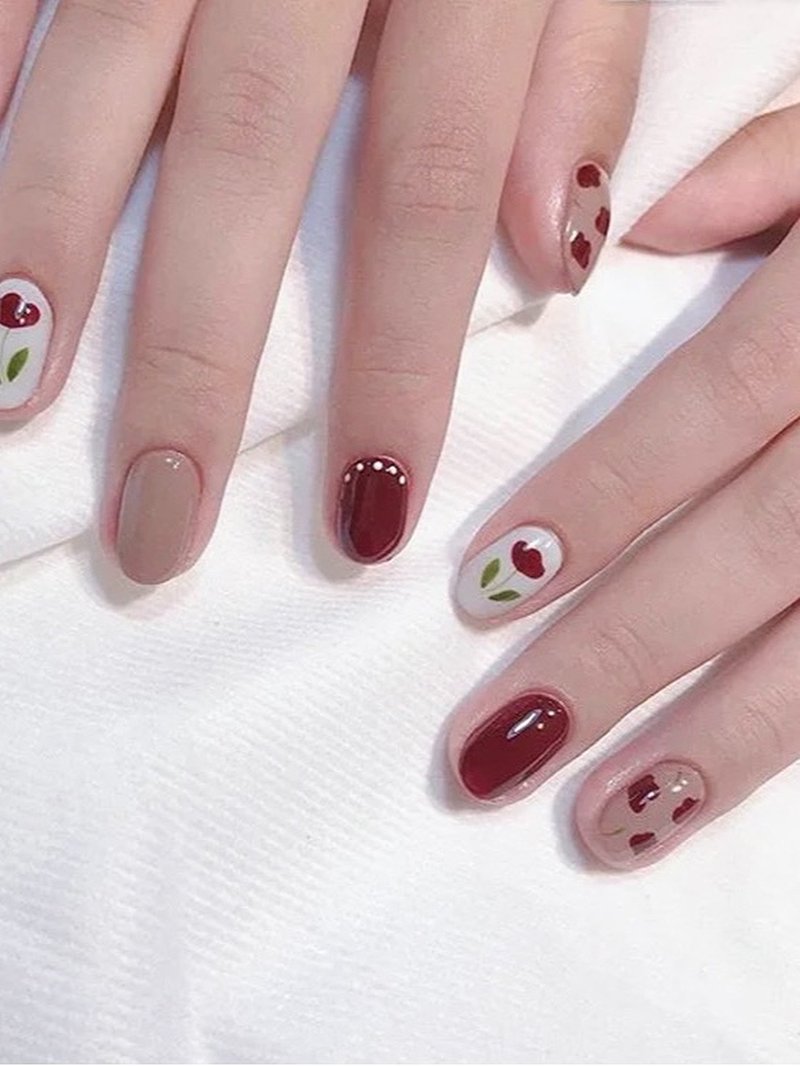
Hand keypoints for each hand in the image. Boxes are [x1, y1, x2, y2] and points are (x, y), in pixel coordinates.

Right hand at [0, 0, 646, 580]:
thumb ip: (586, 64)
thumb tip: (568, 246)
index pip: (425, 198)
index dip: (396, 370)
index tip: (366, 520)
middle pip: (238, 170)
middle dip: (193, 363)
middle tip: (160, 526)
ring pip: (92, 75)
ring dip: (39, 243)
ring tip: (9, 395)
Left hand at [447, 102, 799, 868]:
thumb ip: (761, 168)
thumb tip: (615, 229)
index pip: (717, 403)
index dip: (604, 495)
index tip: (488, 586)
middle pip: (761, 548)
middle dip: (626, 654)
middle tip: (497, 746)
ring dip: (722, 747)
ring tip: (606, 825)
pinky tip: (713, 803)